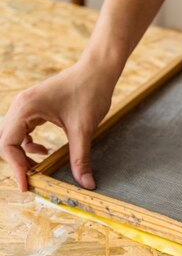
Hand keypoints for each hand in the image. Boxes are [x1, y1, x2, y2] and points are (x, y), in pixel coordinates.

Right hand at [0, 59, 116, 191]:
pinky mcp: (36, 108)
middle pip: (6, 141)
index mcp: (26, 108)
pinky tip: (44, 152)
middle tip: (33, 181)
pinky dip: (29, 145)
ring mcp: (27, 106)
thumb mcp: (84, 129)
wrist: (98, 70)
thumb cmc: (89, 92)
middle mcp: (21, 106)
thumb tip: (86, 183)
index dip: (16, 167)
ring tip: (38, 169)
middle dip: (18, 163)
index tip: (27, 185)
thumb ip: (81, 158)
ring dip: (22, 155)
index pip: (7, 143)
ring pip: (13, 137)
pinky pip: (23, 131)